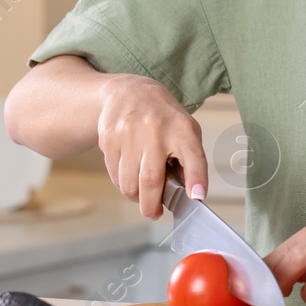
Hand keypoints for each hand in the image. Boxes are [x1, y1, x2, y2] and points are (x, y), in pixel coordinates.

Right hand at [94, 74, 206, 219]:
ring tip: (142, 191)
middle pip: (151, 180)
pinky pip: (115, 175)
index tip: (197, 197)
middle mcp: (156, 129)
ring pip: (128, 183)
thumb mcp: (184, 130)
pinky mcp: (108, 138)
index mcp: (182, 129)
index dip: (196, 178)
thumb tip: (186, 195)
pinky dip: (123, 183)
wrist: (128, 92)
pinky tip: (130, 173)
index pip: (193, 156)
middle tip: (154, 213)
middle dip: (151, 205)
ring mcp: (129, 133)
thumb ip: (187, 160)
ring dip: (136, 196)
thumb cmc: (163, 118)